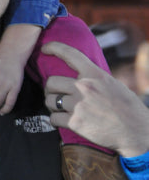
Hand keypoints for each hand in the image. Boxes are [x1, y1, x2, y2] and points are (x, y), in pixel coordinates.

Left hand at [42, 41, 148, 157]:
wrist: (135, 131)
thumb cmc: (128, 108)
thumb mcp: (113, 84)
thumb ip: (95, 78)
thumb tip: (82, 76)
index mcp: (94, 74)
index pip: (70, 54)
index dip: (54, 48)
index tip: (45, 48)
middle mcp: (84, 87)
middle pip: (51, 82)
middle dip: (51, 89)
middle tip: (56, 95)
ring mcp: (78, 104)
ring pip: (50, 100)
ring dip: (52, 105)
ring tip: (60, 109)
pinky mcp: (75, 122)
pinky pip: (53, 118)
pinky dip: (55, 120)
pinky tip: (62, 121)